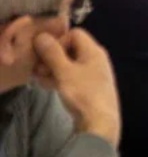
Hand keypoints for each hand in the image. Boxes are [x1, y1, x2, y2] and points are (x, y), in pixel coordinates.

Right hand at [33, 29, 120, 147]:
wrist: (99, 122)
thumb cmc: (83, 93)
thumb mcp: (65, 72)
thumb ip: (53, 53)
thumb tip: (42, 35)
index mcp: (94, 51)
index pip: (75, 33)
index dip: (59, 41)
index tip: (47, 55)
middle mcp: (95, 59)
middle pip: (70, 49)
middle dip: (51, 57)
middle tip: (38, 70)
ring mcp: (92, 73)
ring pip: (68, 64)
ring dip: (52, 69)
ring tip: (40, 79)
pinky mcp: (88, 87)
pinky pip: (71, 77)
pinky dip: (59, 79)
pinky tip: (48, 86)